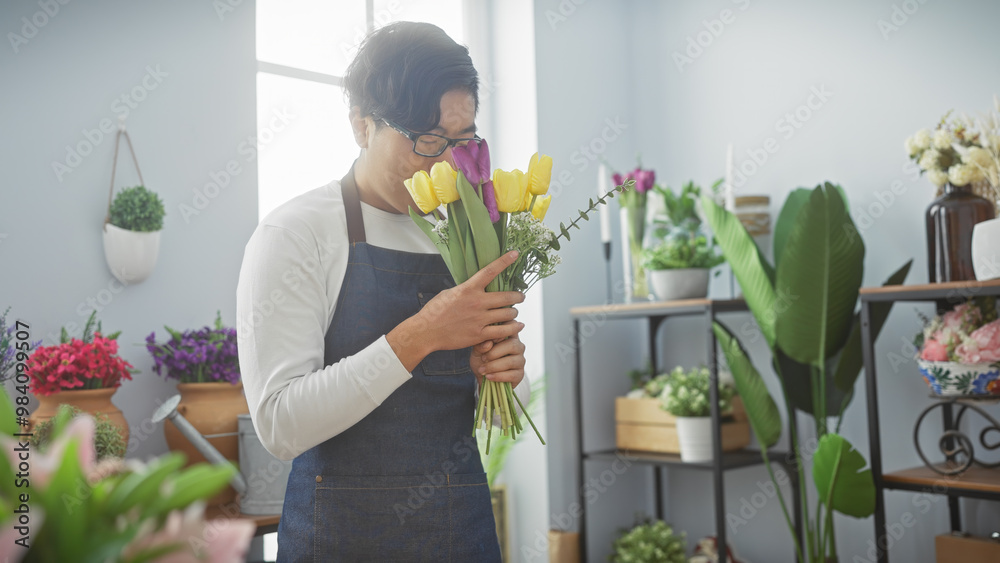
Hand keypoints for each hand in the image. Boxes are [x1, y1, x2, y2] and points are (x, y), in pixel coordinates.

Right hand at [388, 251, 524, 370]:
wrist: (426, 332)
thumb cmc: (435, 311)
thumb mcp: (449, 293)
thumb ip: (466, 290)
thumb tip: (476, 286)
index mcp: (468, 289)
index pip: (490, 271)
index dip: (504, 261)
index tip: (515, 254)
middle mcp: (476, 302)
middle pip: (507, 296)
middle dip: (518, 296)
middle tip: (521, 296)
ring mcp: (479, 319)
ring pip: (508, 314)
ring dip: (514, 312)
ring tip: (514, 313)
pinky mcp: (480, 335)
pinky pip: (503, 331)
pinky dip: (513, 328)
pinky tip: (517, 326)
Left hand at [470, 328, 525, 388]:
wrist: (482, 377)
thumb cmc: (482, 359)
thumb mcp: (477, 350)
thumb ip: (481, 345)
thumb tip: (488, 344)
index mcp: (509, 335)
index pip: (513, 325)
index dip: (503, 330)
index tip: (491, 339)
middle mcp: (518, 346)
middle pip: (512, 345)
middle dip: (494, 353)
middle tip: (483, 358)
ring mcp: (520, 360)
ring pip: (511, 361)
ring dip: (494, 366)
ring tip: (482, 370)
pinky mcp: (520, 374)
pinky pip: (511, 375)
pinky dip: (498, 376)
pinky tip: (488, 376)